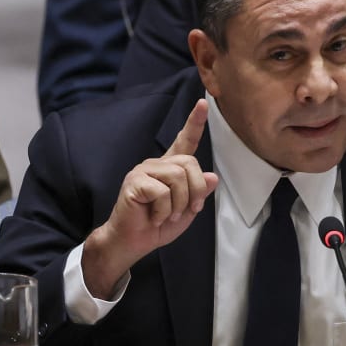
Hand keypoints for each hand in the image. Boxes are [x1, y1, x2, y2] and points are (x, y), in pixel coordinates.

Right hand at [82, 99, 218, 297]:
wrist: (132, 242)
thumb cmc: (157, 226)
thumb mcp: (186, 211)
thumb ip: (198, 193)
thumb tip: (212, 177)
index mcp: (170, 168)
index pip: (185, 141)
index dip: (195, 123)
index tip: (203, 103)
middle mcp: (157, 164)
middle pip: (190, 164)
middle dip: (195, 191)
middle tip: (188, 210)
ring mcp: (143, 170)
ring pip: (178, 177)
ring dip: (179, 203)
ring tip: (167, 214)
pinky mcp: (134, 181)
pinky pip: (162, 192)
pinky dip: (163, 210)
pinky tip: (153, 216)